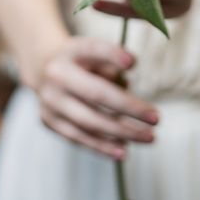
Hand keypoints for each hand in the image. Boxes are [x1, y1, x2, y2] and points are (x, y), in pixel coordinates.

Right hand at [36, 36, 159, 158]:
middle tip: (156, 118)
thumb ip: (112, 58)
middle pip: (95, 94)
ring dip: (121, 133)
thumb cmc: (81, 59)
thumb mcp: (94, 49)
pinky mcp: (48, 121)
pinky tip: (124, 150)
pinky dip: (102, 146)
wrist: (42, 68)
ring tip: (148, 138)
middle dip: (128, 108)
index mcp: (70, 51)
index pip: (93, 50)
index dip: (112, 55)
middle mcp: (56, 75)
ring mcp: (50, 100)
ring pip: (88, 122)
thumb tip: (129, 76)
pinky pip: (78, 137)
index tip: (132, 63)